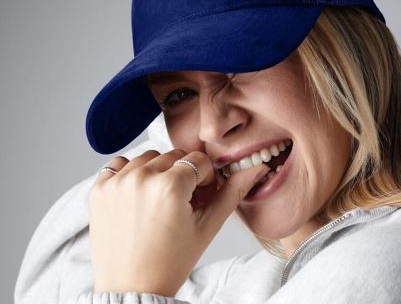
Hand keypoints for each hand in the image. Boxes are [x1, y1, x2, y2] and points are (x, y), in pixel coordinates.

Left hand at [88, 149, 269, 295]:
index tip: (200, 196)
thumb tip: (255, 168)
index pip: (198, 160)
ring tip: (159, 200)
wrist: (132, 289)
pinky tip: (138, 195)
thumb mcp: (207, 227)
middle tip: (182, 202)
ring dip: (158, 172)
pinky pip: (119, 164)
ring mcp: (117, 182)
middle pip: (174, 156)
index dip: (205, 178)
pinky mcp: (99, 189)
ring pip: (148, 157)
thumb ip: (232, 192)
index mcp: (170, 187)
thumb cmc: (171, 262)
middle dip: (183, 174)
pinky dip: (130, 173)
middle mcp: (141, 178)